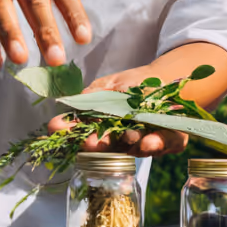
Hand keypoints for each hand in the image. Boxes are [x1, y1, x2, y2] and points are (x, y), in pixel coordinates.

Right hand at [46, 65, 189, 157]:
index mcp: (106, 129)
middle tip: (89, 142)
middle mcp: (124, 141)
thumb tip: (65, 108)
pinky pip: (164, 145)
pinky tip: (149, 140)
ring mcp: (146, 143)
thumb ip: (91, 98)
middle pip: (109, 147)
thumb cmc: (133, 84)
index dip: (71, 133)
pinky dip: (157, 144)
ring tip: (126, 136)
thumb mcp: (108, 86)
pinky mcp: (170, 142)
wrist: (168, 78)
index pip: (84, 133)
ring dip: (129, 143)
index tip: (56, 129)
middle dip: (98, 145)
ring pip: (136, 148)